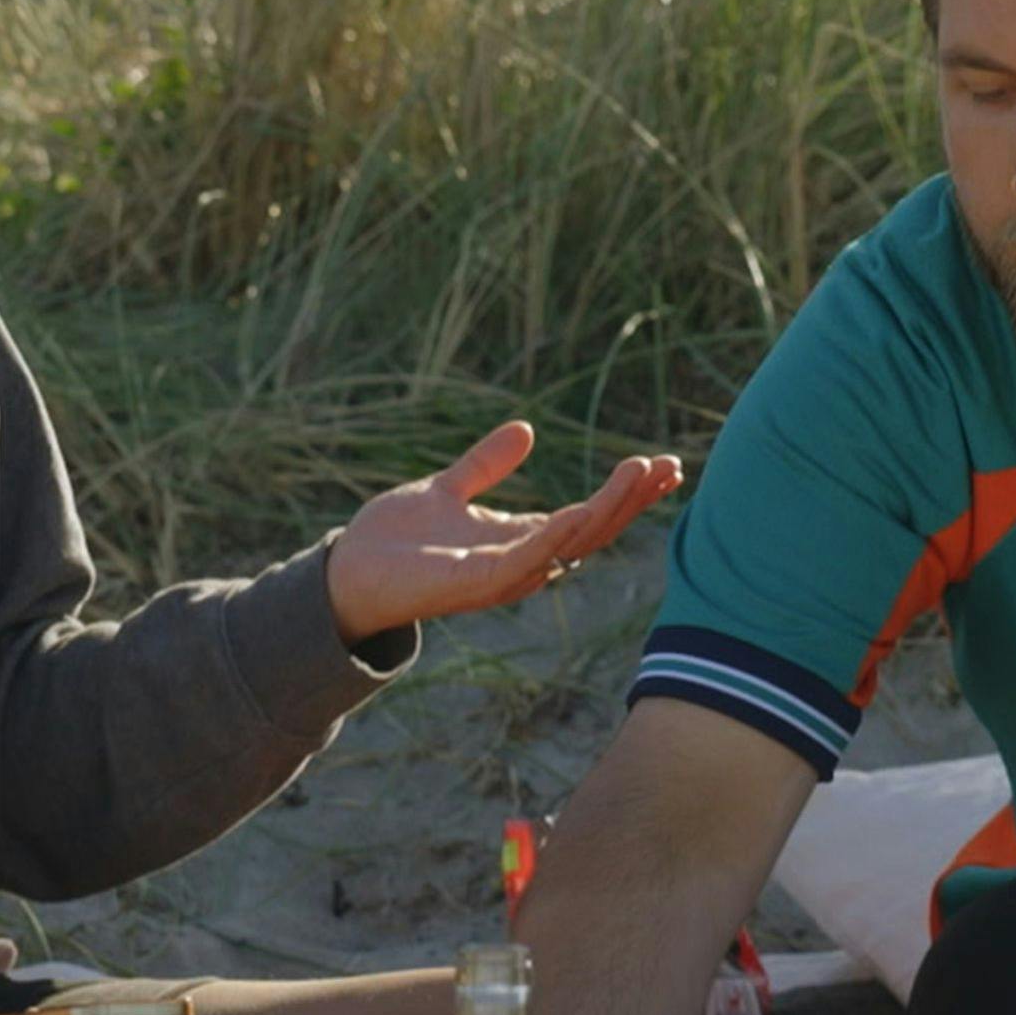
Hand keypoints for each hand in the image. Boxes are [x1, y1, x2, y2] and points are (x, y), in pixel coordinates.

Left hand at [326, 422, 682, 641]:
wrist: (346, 572)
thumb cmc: (394, 539)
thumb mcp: (447, 489)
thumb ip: (485, 465)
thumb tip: (526, 430)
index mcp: (520, 538)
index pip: (590, 515)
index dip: (627, 492)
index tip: (663, 463)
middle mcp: (522, 560)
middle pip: (595, 530)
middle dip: (633, 499)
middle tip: (669, 465)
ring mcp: (503, 575)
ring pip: (571, 544)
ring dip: (608, 510)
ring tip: (640, 474)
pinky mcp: (475, 584)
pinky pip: (525, 561)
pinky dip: (554, 538)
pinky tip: (577, 512)